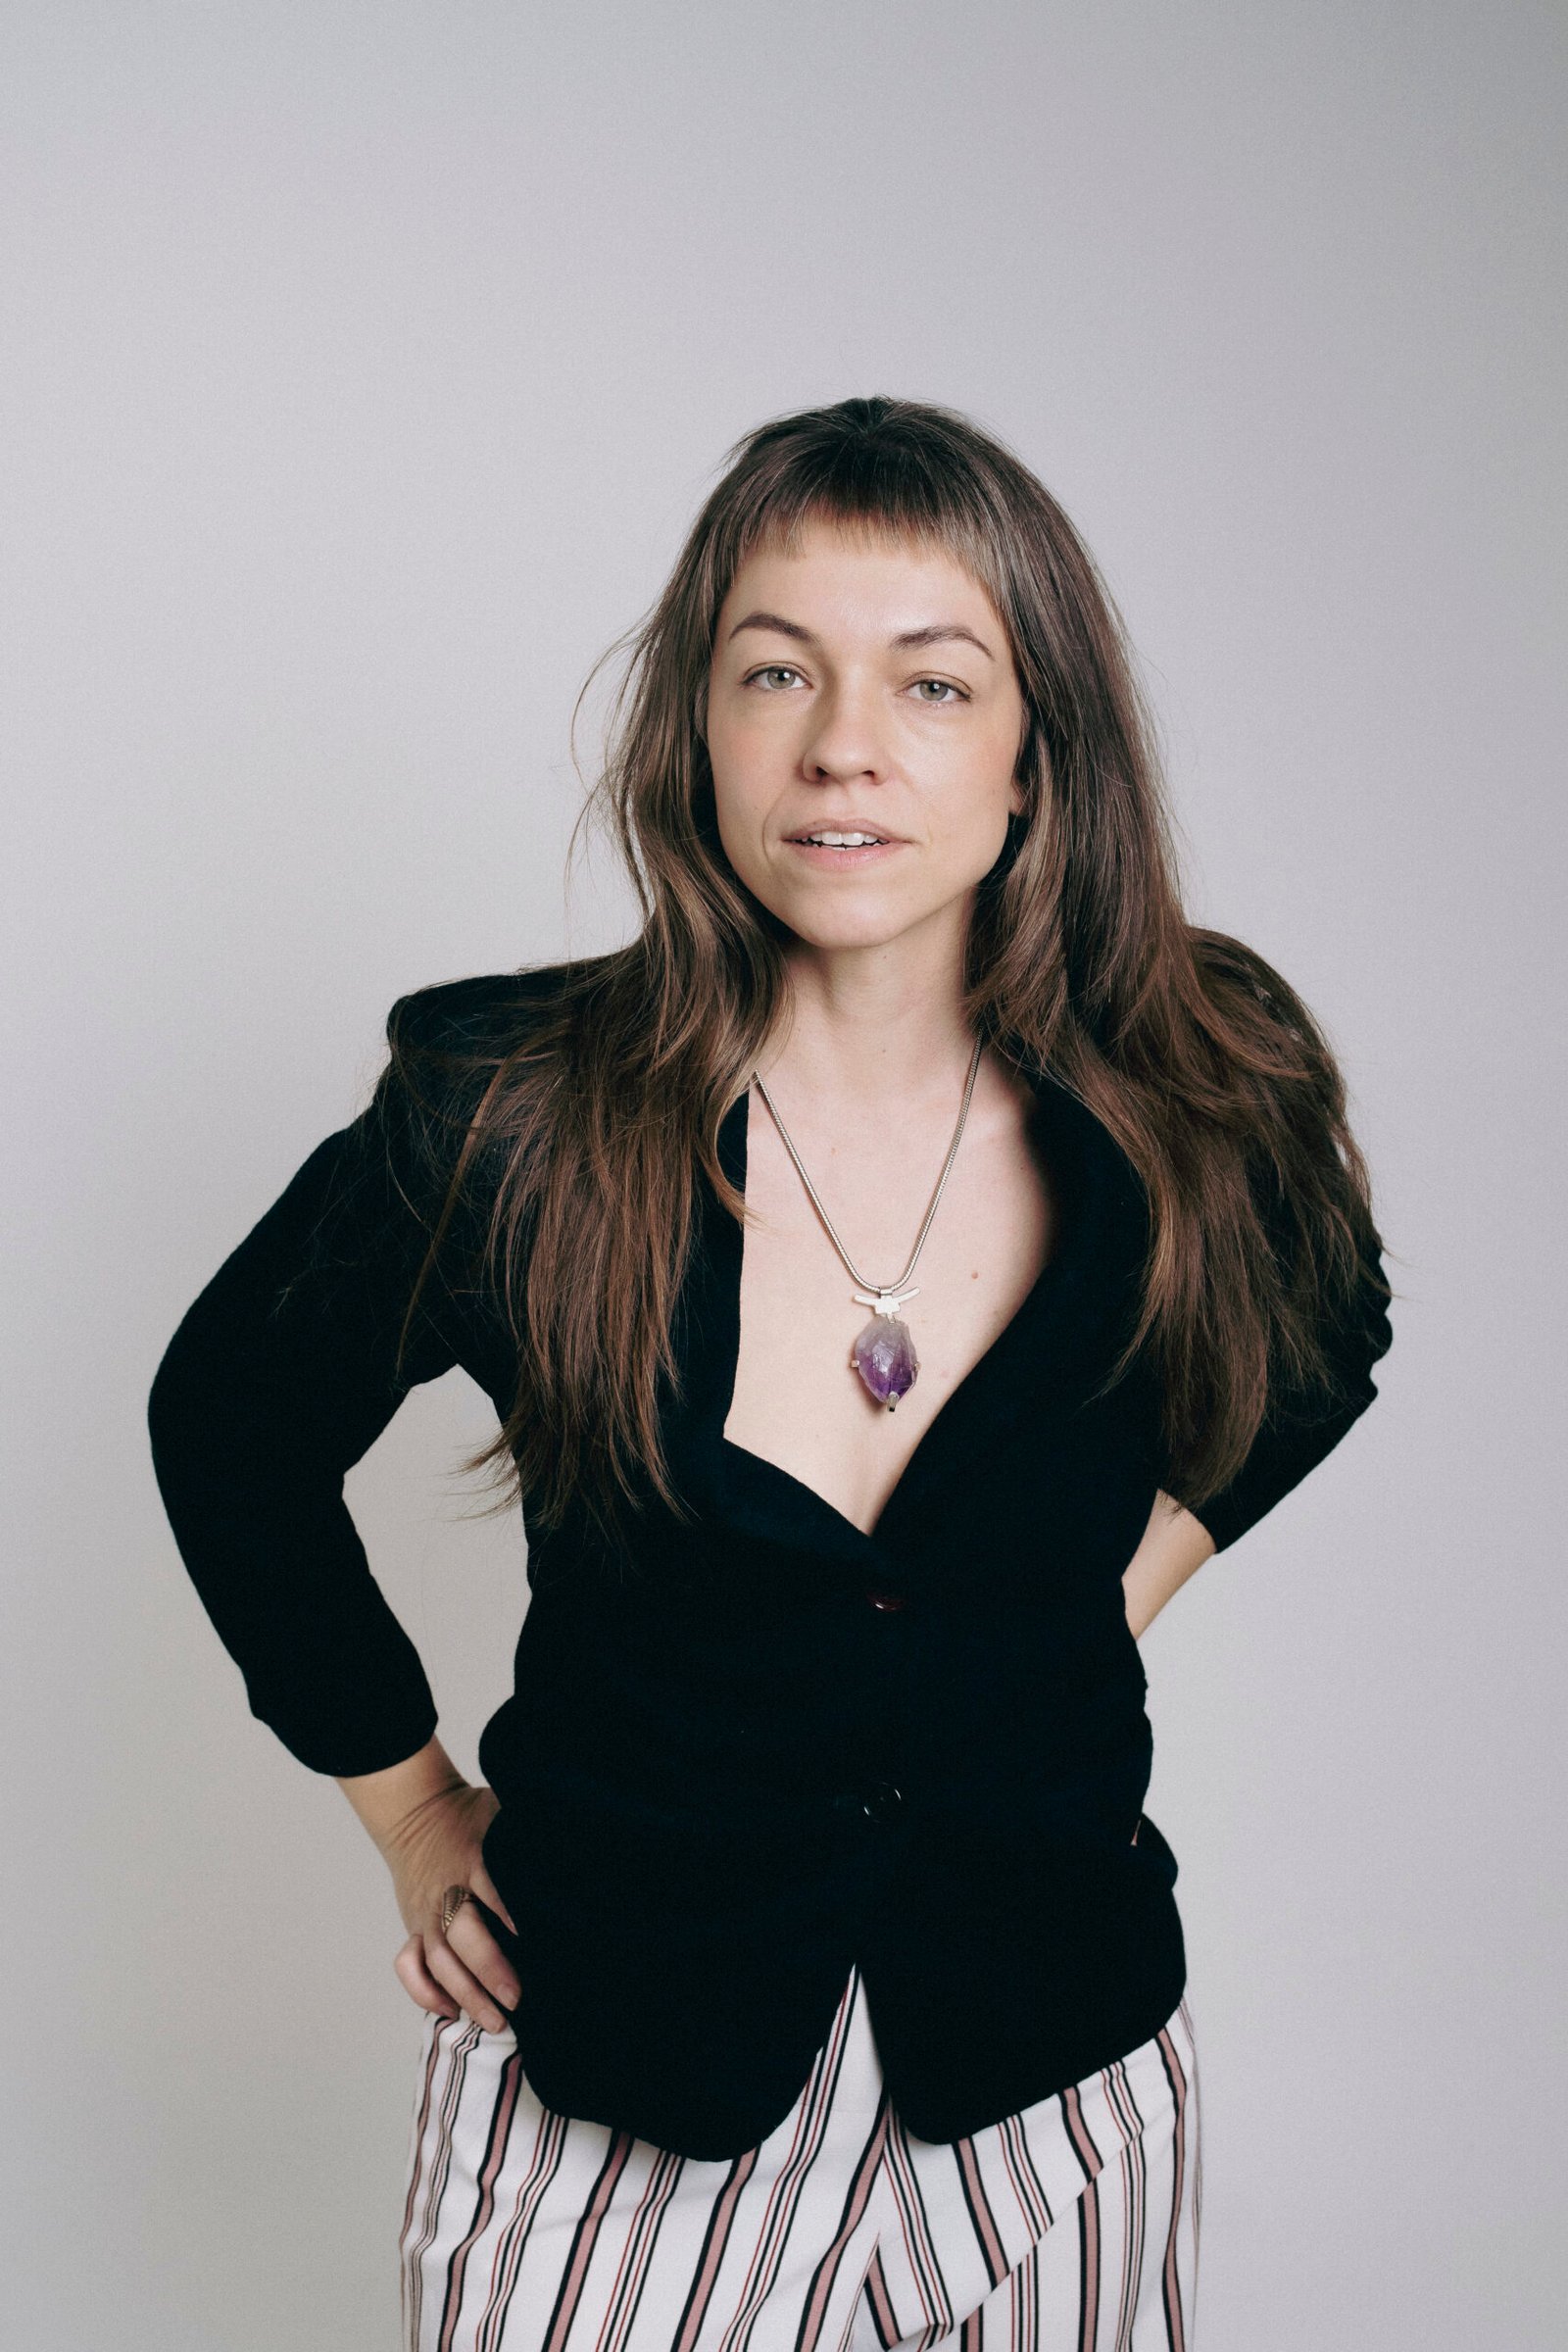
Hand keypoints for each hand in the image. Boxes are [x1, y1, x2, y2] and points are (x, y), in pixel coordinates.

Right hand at [381, 1779, 521, 2033]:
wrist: (418, 1814)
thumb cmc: (473, 1817)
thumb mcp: (503, 1814)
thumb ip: (532, 1836)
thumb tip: (581, 1849)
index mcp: (475, 1859)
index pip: (492, 1888)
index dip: (509, 1914)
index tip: (533, 1941)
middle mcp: (448, 1890)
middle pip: (461, 1933)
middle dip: (488, 1968)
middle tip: (517, 1998)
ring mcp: (427, 1913)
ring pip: (437, 1959)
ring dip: (463, 1993)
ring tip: (496, 2022)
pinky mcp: (414, 1928)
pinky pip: (409, 1965)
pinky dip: (424, 1991)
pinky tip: (451, 2011)